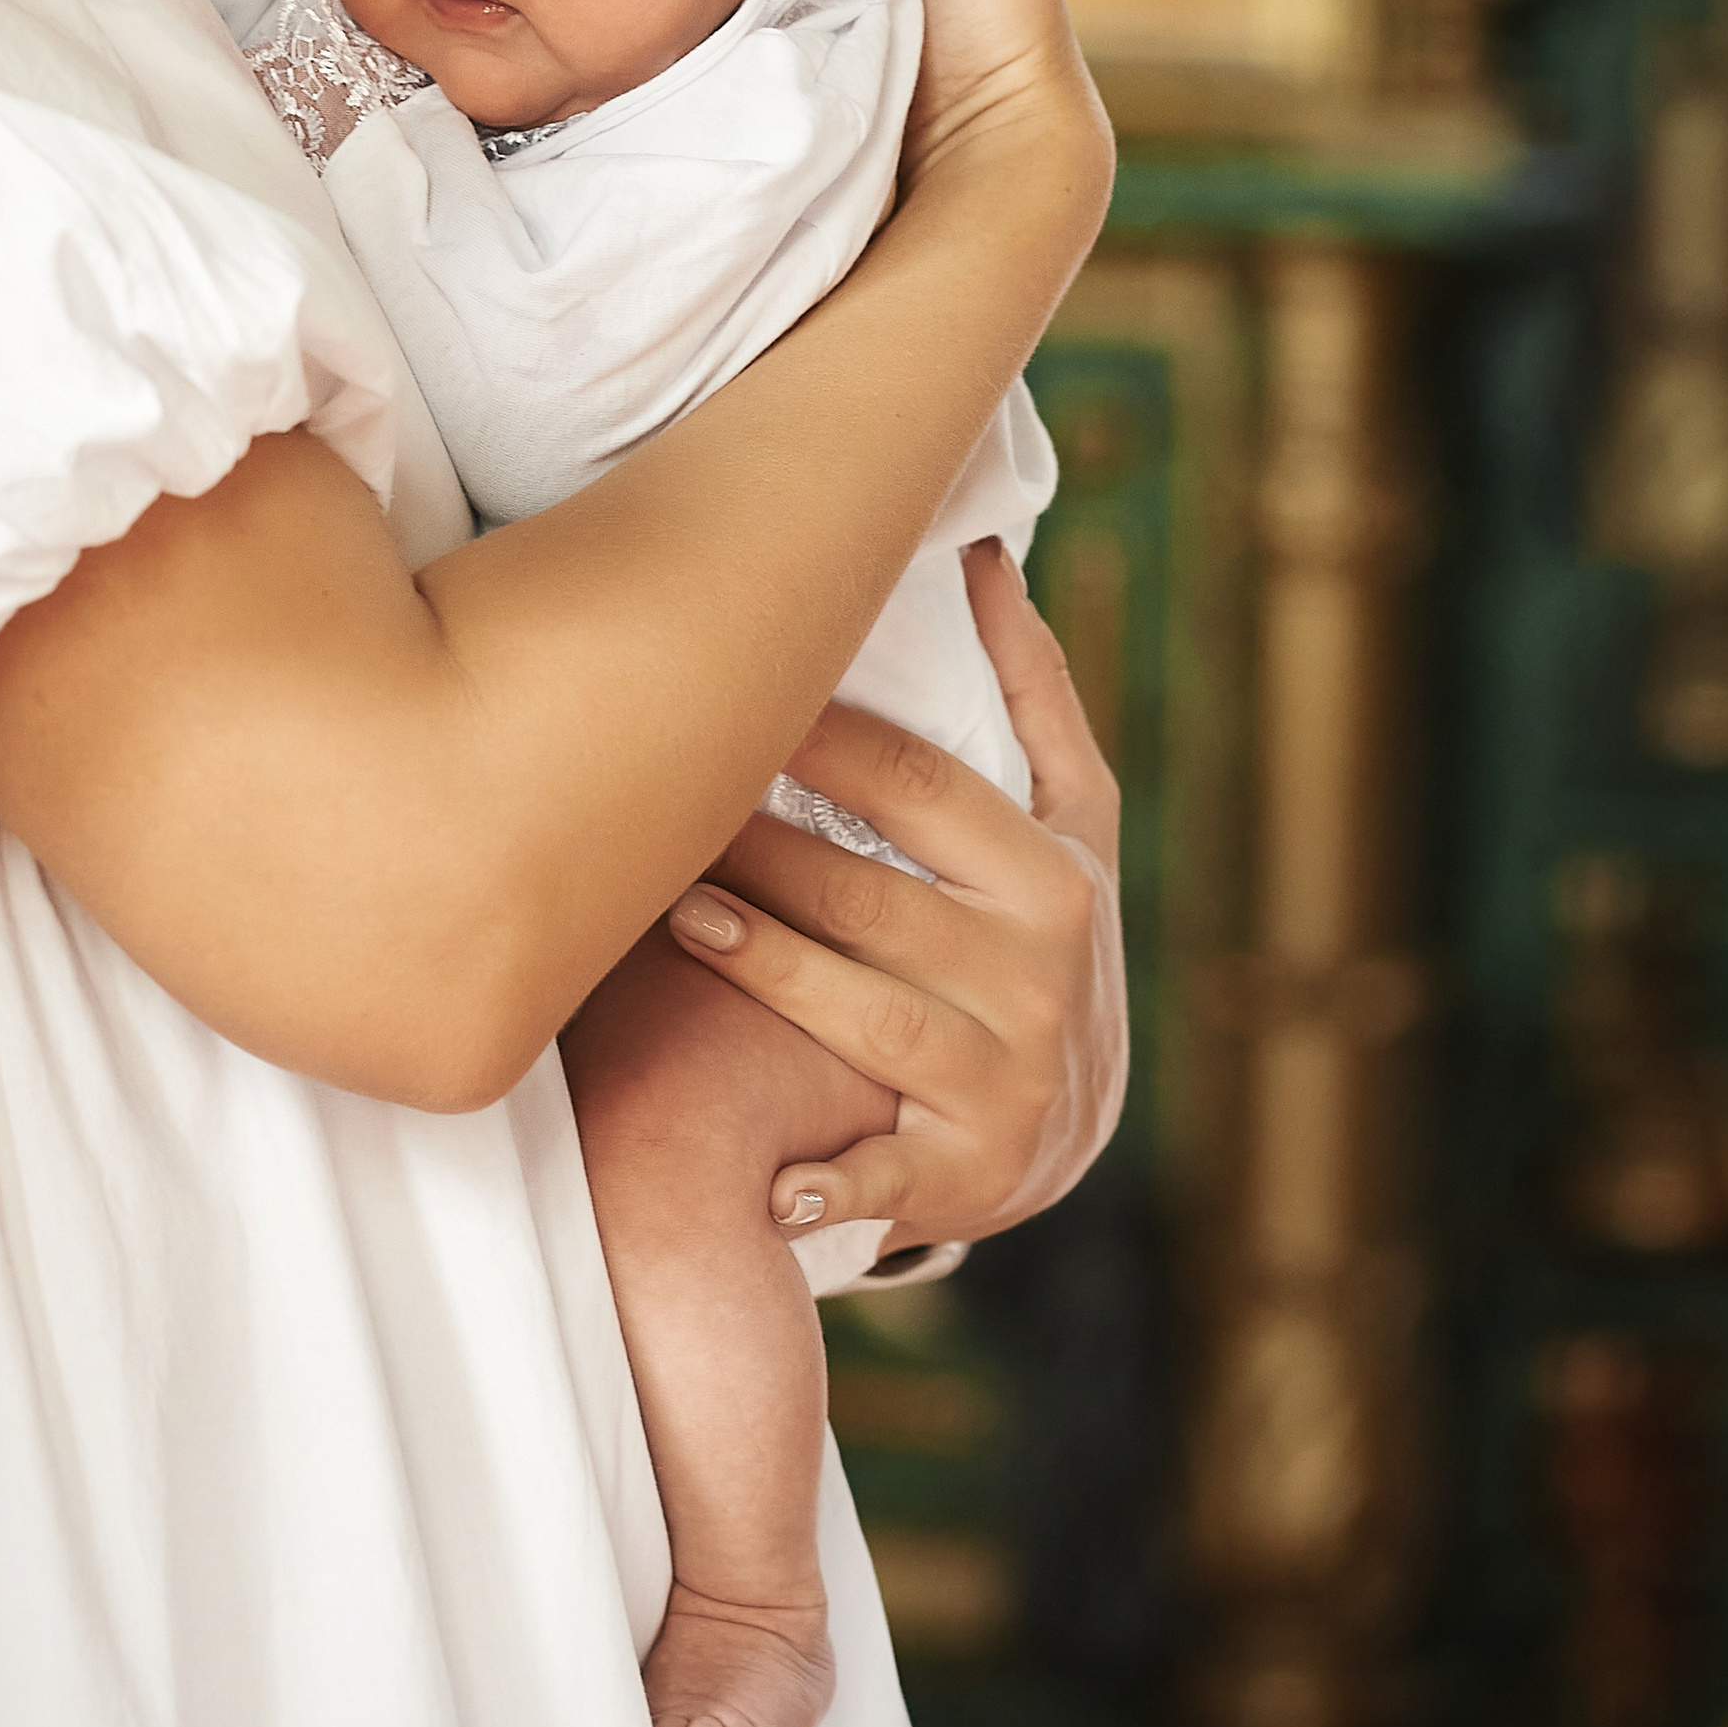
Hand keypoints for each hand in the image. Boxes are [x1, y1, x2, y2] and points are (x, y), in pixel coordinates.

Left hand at [665, 541, 1125, 1249]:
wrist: (1073, 1126)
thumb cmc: (1040, 930)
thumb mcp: (1071, 817)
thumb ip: (1028, 687)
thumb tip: (984, 543)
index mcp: (1055, 871)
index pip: (923, 787)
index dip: (821, 737)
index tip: (731, 686)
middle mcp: (1041, 974)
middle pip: (876, 895)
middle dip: (763, 844)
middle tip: (654, 796)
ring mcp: (1007, 1080)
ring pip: (864, 1014)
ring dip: (764, 967)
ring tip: (672, 914)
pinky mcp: (968, 1174)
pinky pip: (888, 1175)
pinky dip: (832, 1183)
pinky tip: (767, 1180)